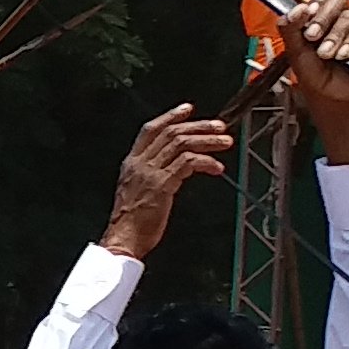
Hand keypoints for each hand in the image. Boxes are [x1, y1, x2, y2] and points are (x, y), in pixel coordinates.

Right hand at [102, 106, 230, 259]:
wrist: (122, 239)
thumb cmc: (132, 222)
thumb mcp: (136, 191)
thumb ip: (152, 175)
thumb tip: (177, 167)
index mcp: (131, 163)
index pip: (150, 130)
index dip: (170, 116)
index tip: (188, 109)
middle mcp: (140, 164)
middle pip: (171, 133)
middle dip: (198, 126)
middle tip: (219, 126)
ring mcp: (150, 173)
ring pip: (182, 144)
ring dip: (208, 141)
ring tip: (225, 142)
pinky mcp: (163, 184)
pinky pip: (188, 163)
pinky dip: (206, 161)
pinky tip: (217, 168)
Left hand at [273, 0, 348, 161]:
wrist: (332, 99)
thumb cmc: (314, 77)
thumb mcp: (295, 52)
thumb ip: (290, 28)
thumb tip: (297, 8)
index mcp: (320, 18)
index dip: (318, 0)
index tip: (308, 13)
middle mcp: (339, 20)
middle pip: (338, 1)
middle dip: (323, 18)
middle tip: (312, 36)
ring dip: (336, 36)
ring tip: (327, 54)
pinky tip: (345, 55)